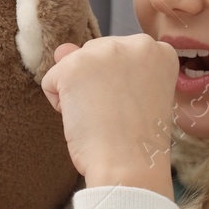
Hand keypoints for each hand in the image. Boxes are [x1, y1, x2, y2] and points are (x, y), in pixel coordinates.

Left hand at [40, 34, 176, 196]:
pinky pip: (51, 82)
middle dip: (97, 84)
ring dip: (78, 93)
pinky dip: (60, 105)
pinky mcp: (74, 66)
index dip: (120, 86)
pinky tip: (83, 119)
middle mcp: (134, 42)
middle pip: (95, 55)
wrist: (129, 165)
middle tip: (117, 113)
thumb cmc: (136, 138)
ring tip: (101, 116)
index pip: (120, 57)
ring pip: (73, 67)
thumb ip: (102, 65)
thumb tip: (63, 49)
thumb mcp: (133, 91)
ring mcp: (103, 51)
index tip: (133, 106)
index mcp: (157, 50)